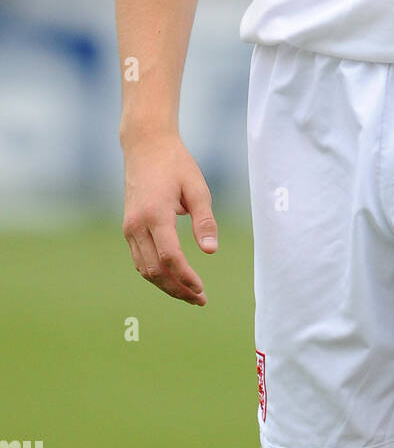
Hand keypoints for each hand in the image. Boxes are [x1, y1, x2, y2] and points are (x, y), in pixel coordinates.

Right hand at [122, 132, 217, 303]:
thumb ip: (204, 220)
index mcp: (155, 214)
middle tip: (200, 300)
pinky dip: (155, 273)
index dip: (186, 277)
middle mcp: (137, 225)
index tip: (202, 289)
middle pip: (155, 270)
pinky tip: (173, 277)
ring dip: (166, 285)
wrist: (145, 146)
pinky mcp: (128, 228)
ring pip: (144, 269)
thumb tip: (211, 252)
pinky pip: (140, 259)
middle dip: (177, 289)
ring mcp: (129, 228)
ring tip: (190, 294)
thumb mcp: (197, 188)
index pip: (170, 257)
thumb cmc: (176, 165)